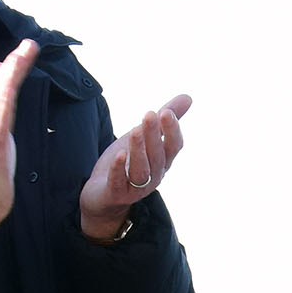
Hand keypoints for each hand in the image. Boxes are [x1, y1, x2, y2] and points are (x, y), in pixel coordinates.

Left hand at [78, 94, 191, 241]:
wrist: (102, 195)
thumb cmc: (127, 162)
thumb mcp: (145, 136)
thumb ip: (165, 119)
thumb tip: (188, 97)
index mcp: (163, 161)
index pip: (174, 147)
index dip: (172, 131)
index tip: (166, 111)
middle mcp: (153, 176)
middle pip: (157, 156)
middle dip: (154, 135)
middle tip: (149, 114)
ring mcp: (135, 187)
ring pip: (141, 170)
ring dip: (139, 150)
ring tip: (135, 130)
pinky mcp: (115, 194)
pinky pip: (118, 183)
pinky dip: (119, 169)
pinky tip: (119, 154)